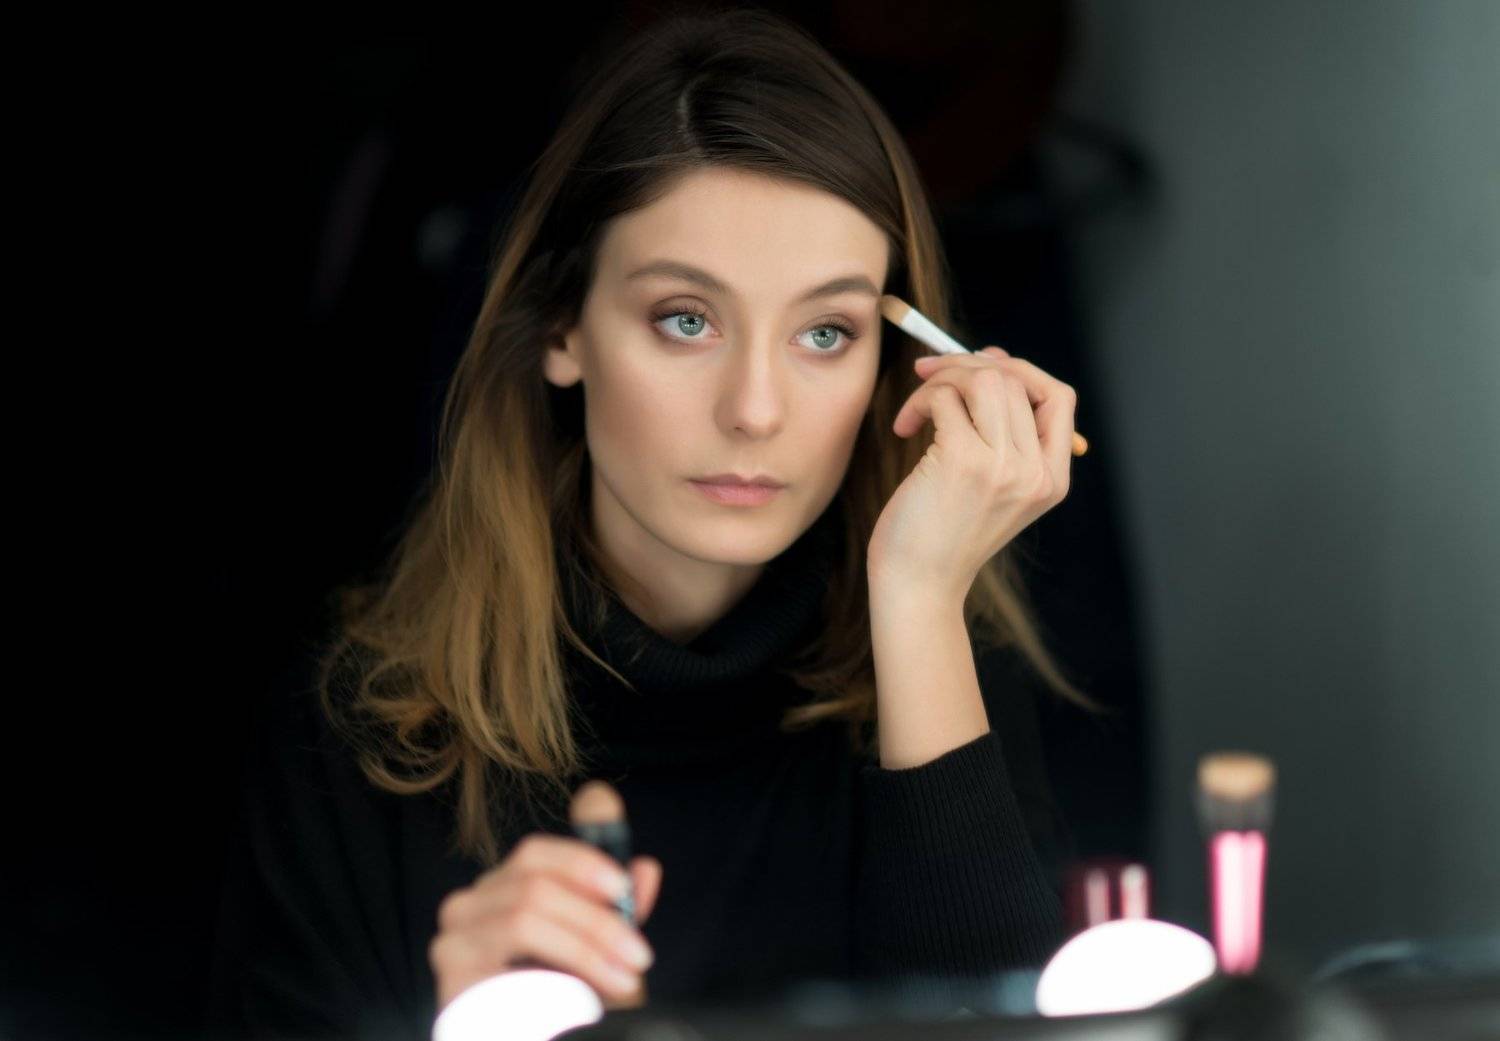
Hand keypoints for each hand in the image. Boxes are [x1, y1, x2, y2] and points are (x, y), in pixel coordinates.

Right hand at [429, 833, 663, 1012]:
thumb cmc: (560, 1004)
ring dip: (586, 946)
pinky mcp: (452, 972)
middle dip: (597, 919)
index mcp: (503, 891)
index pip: (534, 854)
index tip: (622, 887)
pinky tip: (583, 997)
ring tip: (623, 979)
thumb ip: (620, 910)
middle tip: (638, 955)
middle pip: (535, 883)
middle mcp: (471, 905)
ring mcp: (455, 937)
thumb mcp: (598, 952)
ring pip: (525, 912)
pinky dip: (557, 968)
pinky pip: (509, 953)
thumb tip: (646, 869)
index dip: (580, 862)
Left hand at [867, 346, 1077, 599]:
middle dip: (966, 366)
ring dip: (941, 381)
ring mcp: (1003, 466)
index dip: (1021, 370)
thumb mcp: (991, 485)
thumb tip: (990, 361)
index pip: (1060, 397)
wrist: (918, 586)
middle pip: (1016, 379)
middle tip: (930, 376)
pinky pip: (946, 398)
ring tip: (917, 411)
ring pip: (984, 379)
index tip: (981, 366)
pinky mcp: (963, 461)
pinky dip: (920, 401)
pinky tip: (904, 428)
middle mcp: (1036, 472)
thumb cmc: (941, 533)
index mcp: (1052, 479)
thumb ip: (1002, 433)